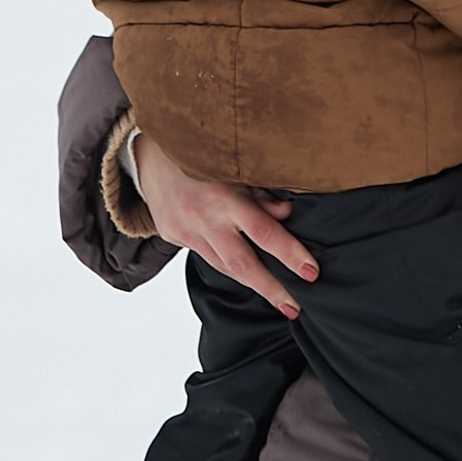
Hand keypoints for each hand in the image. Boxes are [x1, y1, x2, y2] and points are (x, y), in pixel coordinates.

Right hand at [133, 133, 318, 318]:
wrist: (151, 152)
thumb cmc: (204, 152)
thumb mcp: (236, 164)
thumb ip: (261, 192)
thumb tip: (287, 214)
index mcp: (224, 196)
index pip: (263, 232)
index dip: (289, 254)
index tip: (311, 273)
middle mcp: (203, 218)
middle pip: (242, 263)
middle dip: (271, 288)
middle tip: (295, 308)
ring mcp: (184, 230)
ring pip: (223, 266)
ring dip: (252, 282)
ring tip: (279, 299)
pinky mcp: (172, 236)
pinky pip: (207, 256)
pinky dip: (228, 266)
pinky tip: (247, 274)